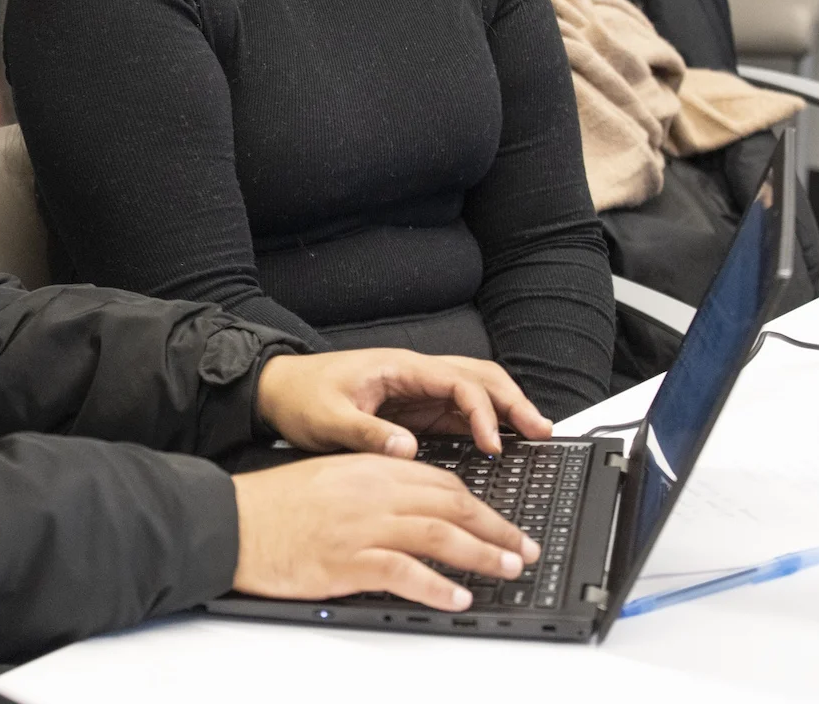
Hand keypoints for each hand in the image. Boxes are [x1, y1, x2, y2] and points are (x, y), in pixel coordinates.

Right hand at [230, 454, 539, 609]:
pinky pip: (405, 572)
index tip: (501, 521)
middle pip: (450, 504)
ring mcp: (361, 525)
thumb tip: (413, 506)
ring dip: (481, 554)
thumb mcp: (329, 478)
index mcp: (368, 468)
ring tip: (508, 569)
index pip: (440, 480)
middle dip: (495, 528)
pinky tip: (457, 597)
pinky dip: (437, 586)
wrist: (231, 521)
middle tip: (523, 547)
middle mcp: (371, 492)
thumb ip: (372, 486)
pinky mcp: (347, 560)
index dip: (479, 502)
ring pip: (438, 534)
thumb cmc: (272, 506)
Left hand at [256, 349, 550, 457]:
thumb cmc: (299, 397)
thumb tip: (408, 449)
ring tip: (535, 434)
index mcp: (399, 368)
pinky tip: (500, 441)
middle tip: (541, 431)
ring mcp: (416, 389)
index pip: (457, 382)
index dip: (481, 411)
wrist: (277, 391)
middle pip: (477, 377)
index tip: (493, 444)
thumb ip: (368, 434)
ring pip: (473, 390)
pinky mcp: (413, 408)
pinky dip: (484, 422)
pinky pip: (457, 410)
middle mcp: (413, 374)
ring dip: (504, 409)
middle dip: (512, 401)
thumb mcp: (328, 420)